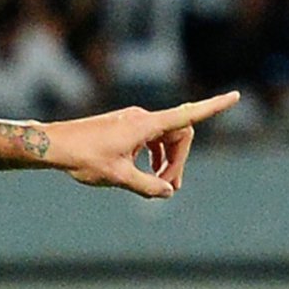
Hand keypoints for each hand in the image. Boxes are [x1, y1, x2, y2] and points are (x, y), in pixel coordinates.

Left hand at [42, 93, 240, 197]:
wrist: (52, 145)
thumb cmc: (83, 158)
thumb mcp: (118, 177)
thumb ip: (147, 186)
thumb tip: (168, 192)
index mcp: (146, 125)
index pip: (187, 115)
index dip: (213, 107)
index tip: (236, 96)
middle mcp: (141, 118)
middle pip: (178, 136)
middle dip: (178, 161)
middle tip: (168, 187)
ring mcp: (131, 121)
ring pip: (163, 139)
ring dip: (166, 161)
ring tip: (158, 185)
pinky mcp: (122, 127)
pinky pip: (149, 139)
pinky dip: (153, 155)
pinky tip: (144, 173)